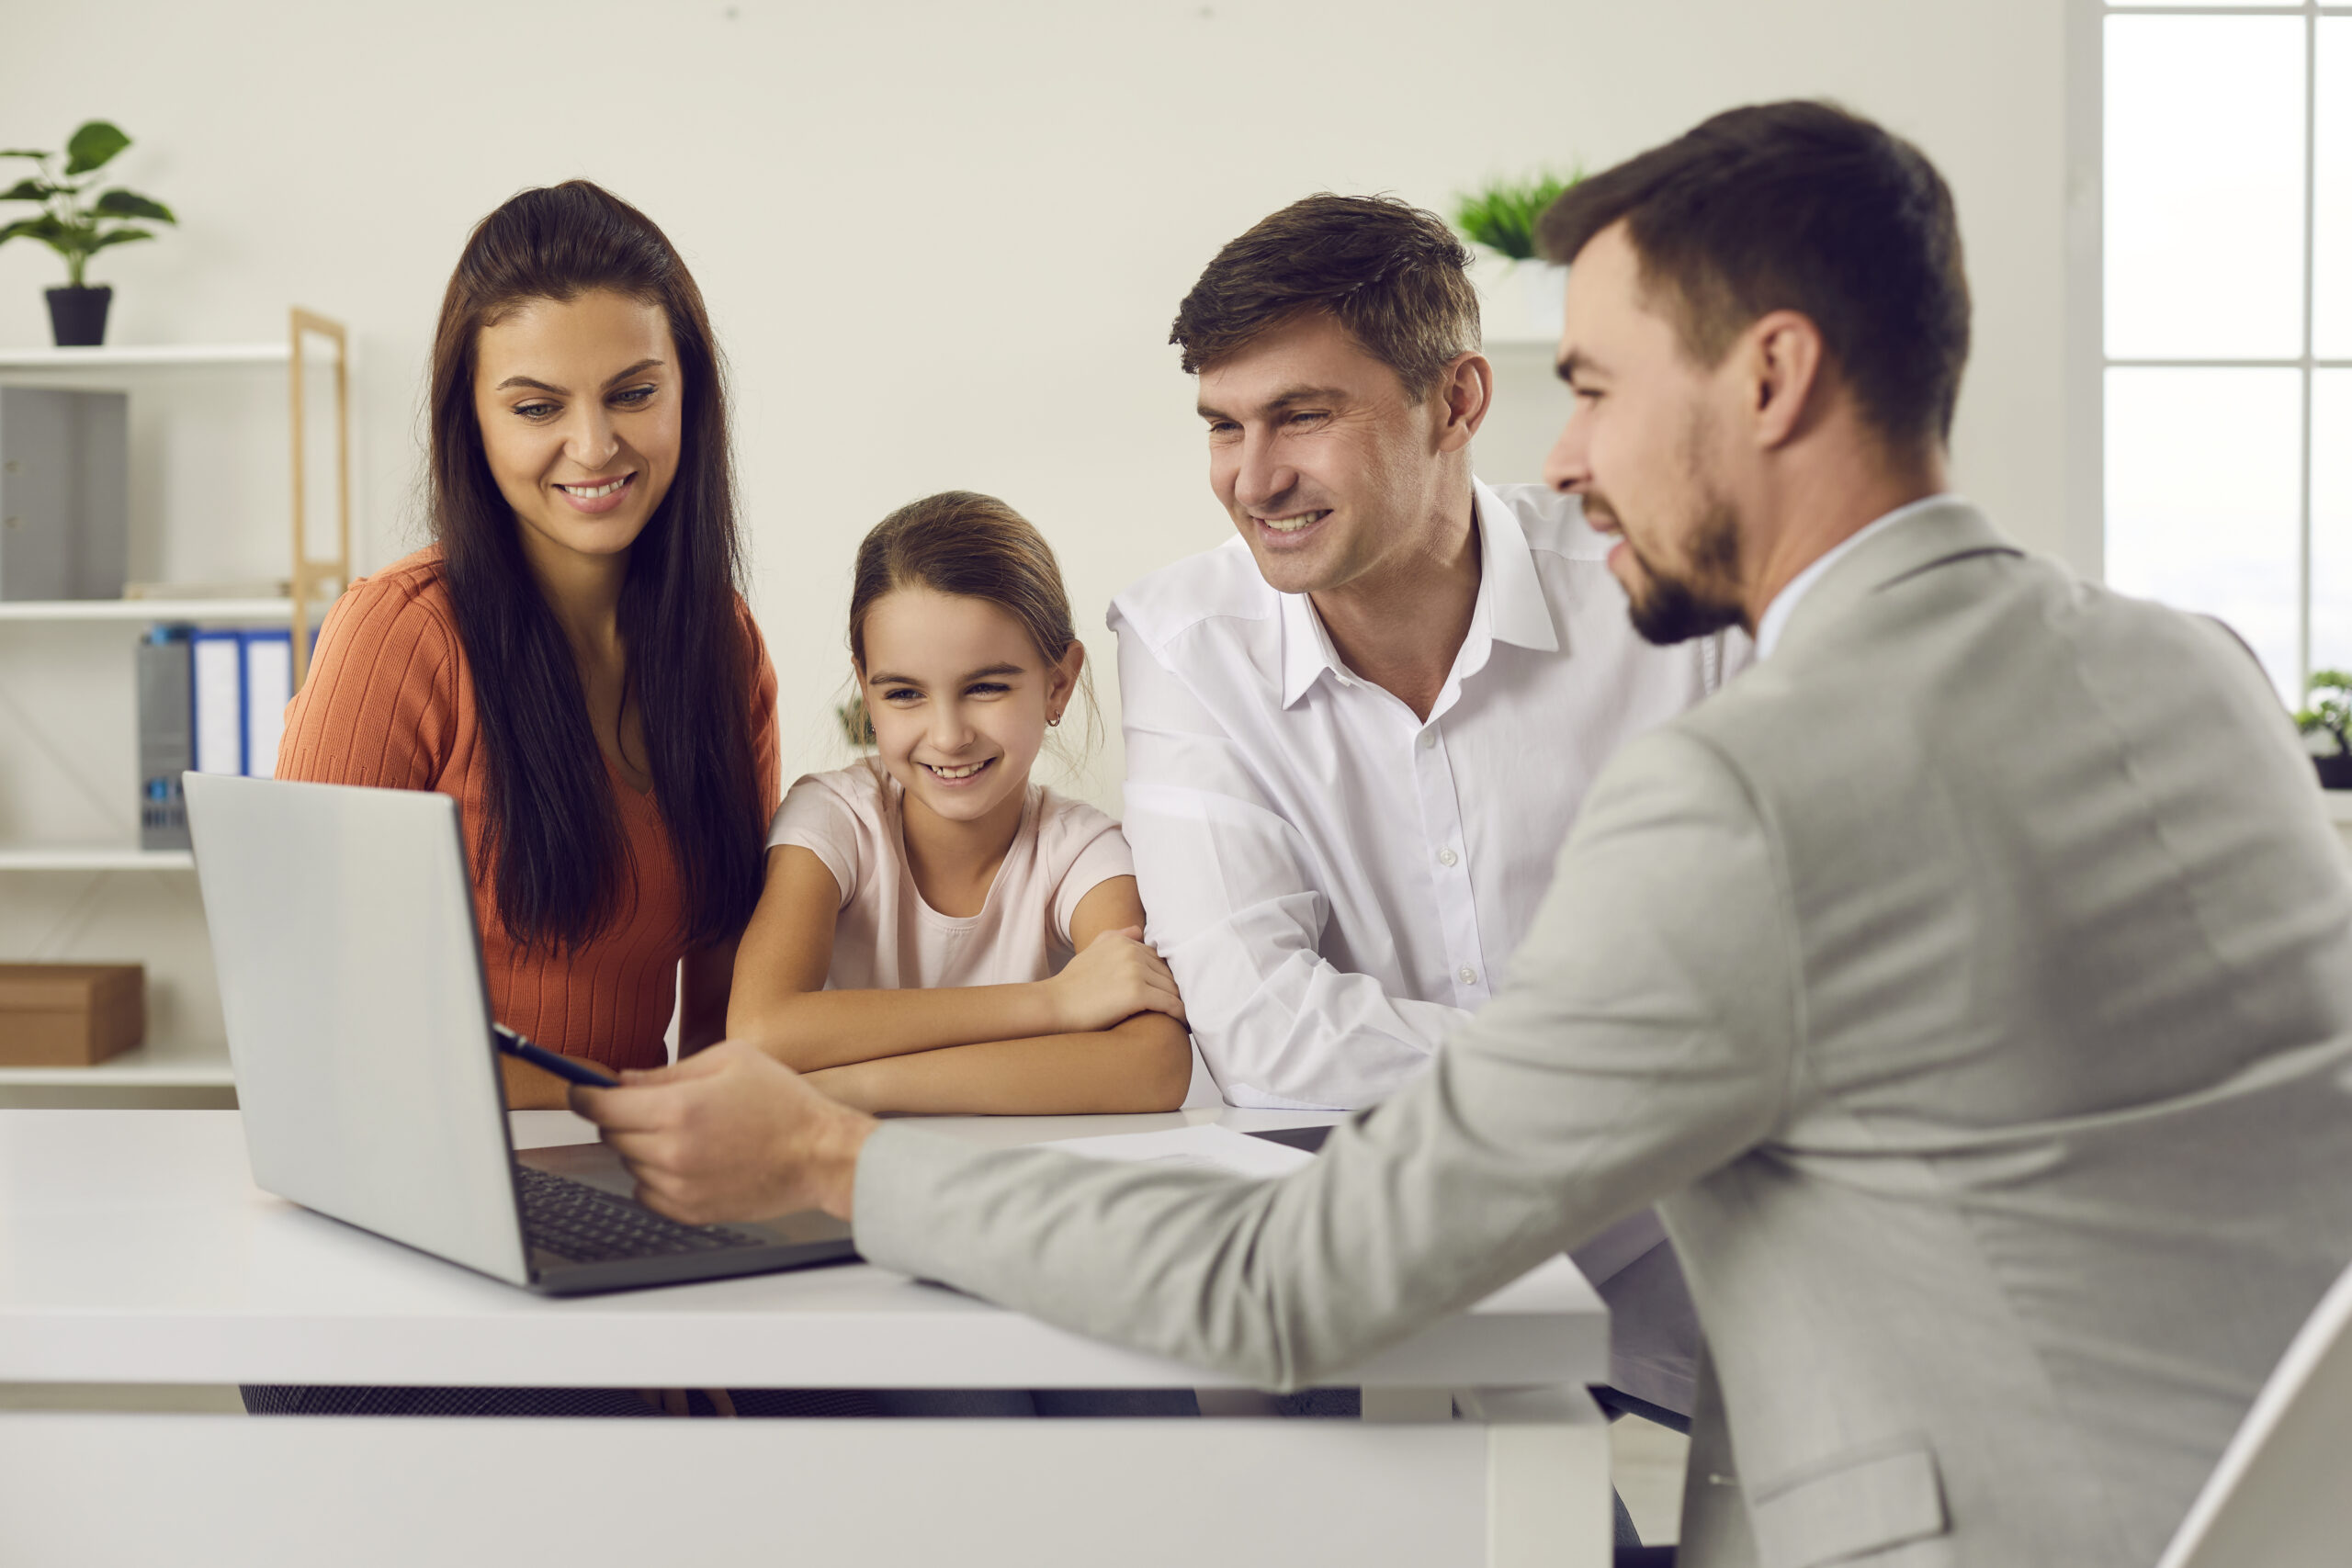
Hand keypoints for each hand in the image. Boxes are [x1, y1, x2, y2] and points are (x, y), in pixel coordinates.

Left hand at [568, 1039, 875, 1223]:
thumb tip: (624, 1080)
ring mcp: (679, 1187)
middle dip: (621, 1116)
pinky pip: (645, 1193)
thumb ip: (670, 1071)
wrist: (820, 1155)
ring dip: (642, 1146)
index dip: (584, 1095)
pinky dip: (655, 1176)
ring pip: (628, 1163)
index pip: (602, 1106)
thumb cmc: (784, 1103)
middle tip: (654, 1104)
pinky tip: (689, 1159)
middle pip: (611, 1135)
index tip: (579, 1090)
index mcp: (678, 1108)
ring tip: (687, 1131)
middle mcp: (671, 1152)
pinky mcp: (690, 1211)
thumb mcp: (731, 1060)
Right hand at [1040, 925, 1185, 1034]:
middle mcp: (1132, 951)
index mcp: (1124, 941)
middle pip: (1169, 974)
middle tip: (1187, 1009)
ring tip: (1187, 1019)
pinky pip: (1171, 1004)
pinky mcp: (1137, 994)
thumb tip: (1138, 929)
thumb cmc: (1072, 985)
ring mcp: (1134, 971)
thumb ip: (1115, 936)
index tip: (1175, 994)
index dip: (1167, 979)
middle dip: (1178, 992)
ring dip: (1183, 1005)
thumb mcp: (1092, 951)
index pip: (1159, 960)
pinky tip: (1185, 1026)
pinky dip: (1181, 1016)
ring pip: (1173, 989)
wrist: (1054, 1006)